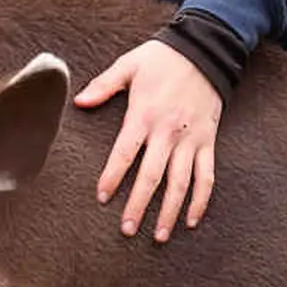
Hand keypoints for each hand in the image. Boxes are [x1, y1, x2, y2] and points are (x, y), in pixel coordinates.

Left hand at [70, 40, 222, 241]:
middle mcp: (168, 132)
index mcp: (144, 115)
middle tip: (127, 230)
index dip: (113, 176)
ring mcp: (191, 140)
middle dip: (138, 205)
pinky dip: (201, 200)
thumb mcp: (129, 65)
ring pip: (180, 184)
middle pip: (151, 176)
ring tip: (159, 236)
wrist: (206, 50)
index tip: (102, 197)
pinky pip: (207, 177)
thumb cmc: (163, 58)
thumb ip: (103, 85)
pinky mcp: (208, 142)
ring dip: (170, 212)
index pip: (125, 153)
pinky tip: (191, 220)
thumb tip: (78, 102)